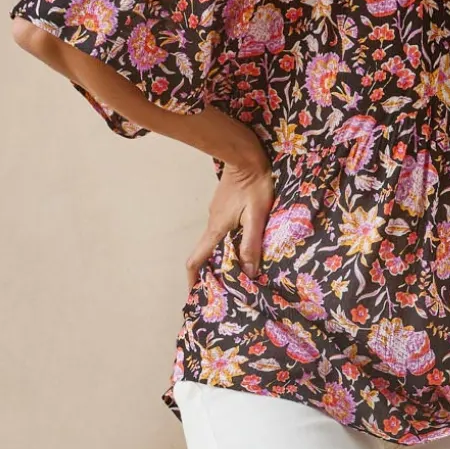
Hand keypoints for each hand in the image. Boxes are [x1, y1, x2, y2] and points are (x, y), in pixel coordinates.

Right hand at [185, 138, 275, 289]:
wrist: (246, 155)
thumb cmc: (254, 184)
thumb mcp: (257, 216)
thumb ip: (251, 244)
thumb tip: (249, 272)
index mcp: (216, 229)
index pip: (196, 258)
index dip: (193, 278)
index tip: (194, 293)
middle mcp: (212, 222)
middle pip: (205, 252)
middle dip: (210, 270)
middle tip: (223, 286)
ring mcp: (217, 213)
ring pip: (215, 240)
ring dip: (221, 255)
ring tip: (236, 269)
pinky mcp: (224, 206)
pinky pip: (222, 229)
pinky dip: (228, 241)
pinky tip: (242, 244)